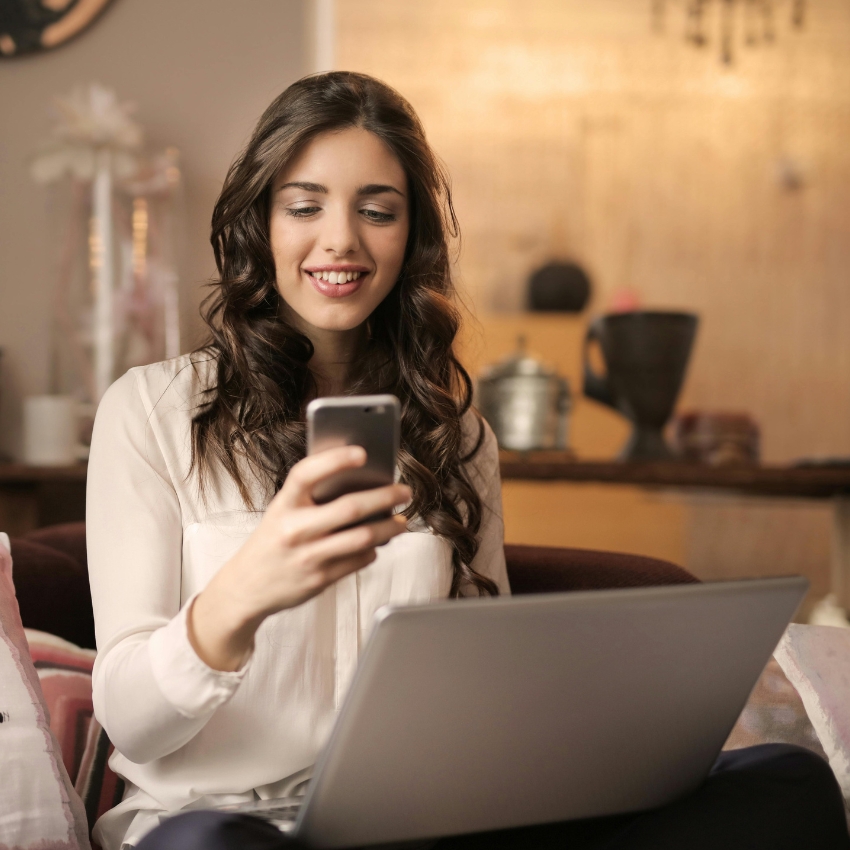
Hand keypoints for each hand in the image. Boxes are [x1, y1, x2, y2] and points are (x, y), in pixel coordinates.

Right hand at [189, 446, 409, 670]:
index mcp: (283, 505)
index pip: (307, 473)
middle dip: (385, 497)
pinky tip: (377, 544)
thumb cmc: (272, 541)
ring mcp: (307, 557)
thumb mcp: (281, 512)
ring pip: (362, 537)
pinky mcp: (319, 579)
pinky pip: (358, 560)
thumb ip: (311, 497)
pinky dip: (373, 550)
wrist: (246, 587)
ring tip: (401, 521)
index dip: (335, 460)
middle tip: (404, 491)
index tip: (362, 452)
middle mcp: (294, 530)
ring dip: (389, 527)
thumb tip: (359, 482)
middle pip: (349, 508)